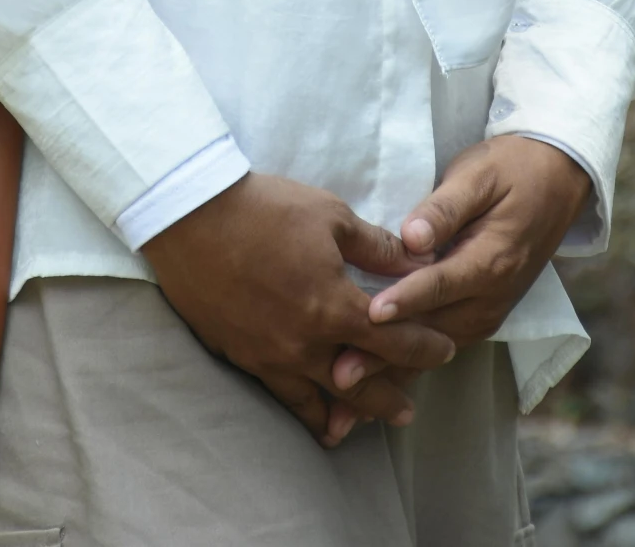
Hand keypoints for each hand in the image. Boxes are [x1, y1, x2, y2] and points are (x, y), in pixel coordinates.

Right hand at [144, 171, 455, 448]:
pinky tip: (311, 415)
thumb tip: (413, 260)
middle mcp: (305, 343)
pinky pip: (280, 395)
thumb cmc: (264, 208)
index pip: (394, 339)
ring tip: (363, 425)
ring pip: (319, 402)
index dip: (423, 347)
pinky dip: (302, 409)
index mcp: (332, 305)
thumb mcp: (329, 215)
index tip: (444, 350)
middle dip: (391, 398)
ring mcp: (271, 356)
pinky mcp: (242, 356)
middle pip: (362, 384)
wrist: (191, 217)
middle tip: (409, 410)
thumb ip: (374, 246)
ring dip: (348, 414)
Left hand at [343, 138, 590, 380]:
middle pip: (431, 331)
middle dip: (384, 353)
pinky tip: (372, 383)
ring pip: (433, 349)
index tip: (369, 314)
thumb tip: (411, 237)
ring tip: (344, 392)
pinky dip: (406, 365)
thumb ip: (444, 208)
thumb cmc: (508, 170)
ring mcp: (486, 313)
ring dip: (389, 369)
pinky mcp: (478, 317)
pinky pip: (439, 346)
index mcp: (491, 261)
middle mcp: (491, 298)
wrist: (555, 183)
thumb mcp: (477, 175)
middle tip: (338, 375)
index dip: (404, 300)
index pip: (440, 285)